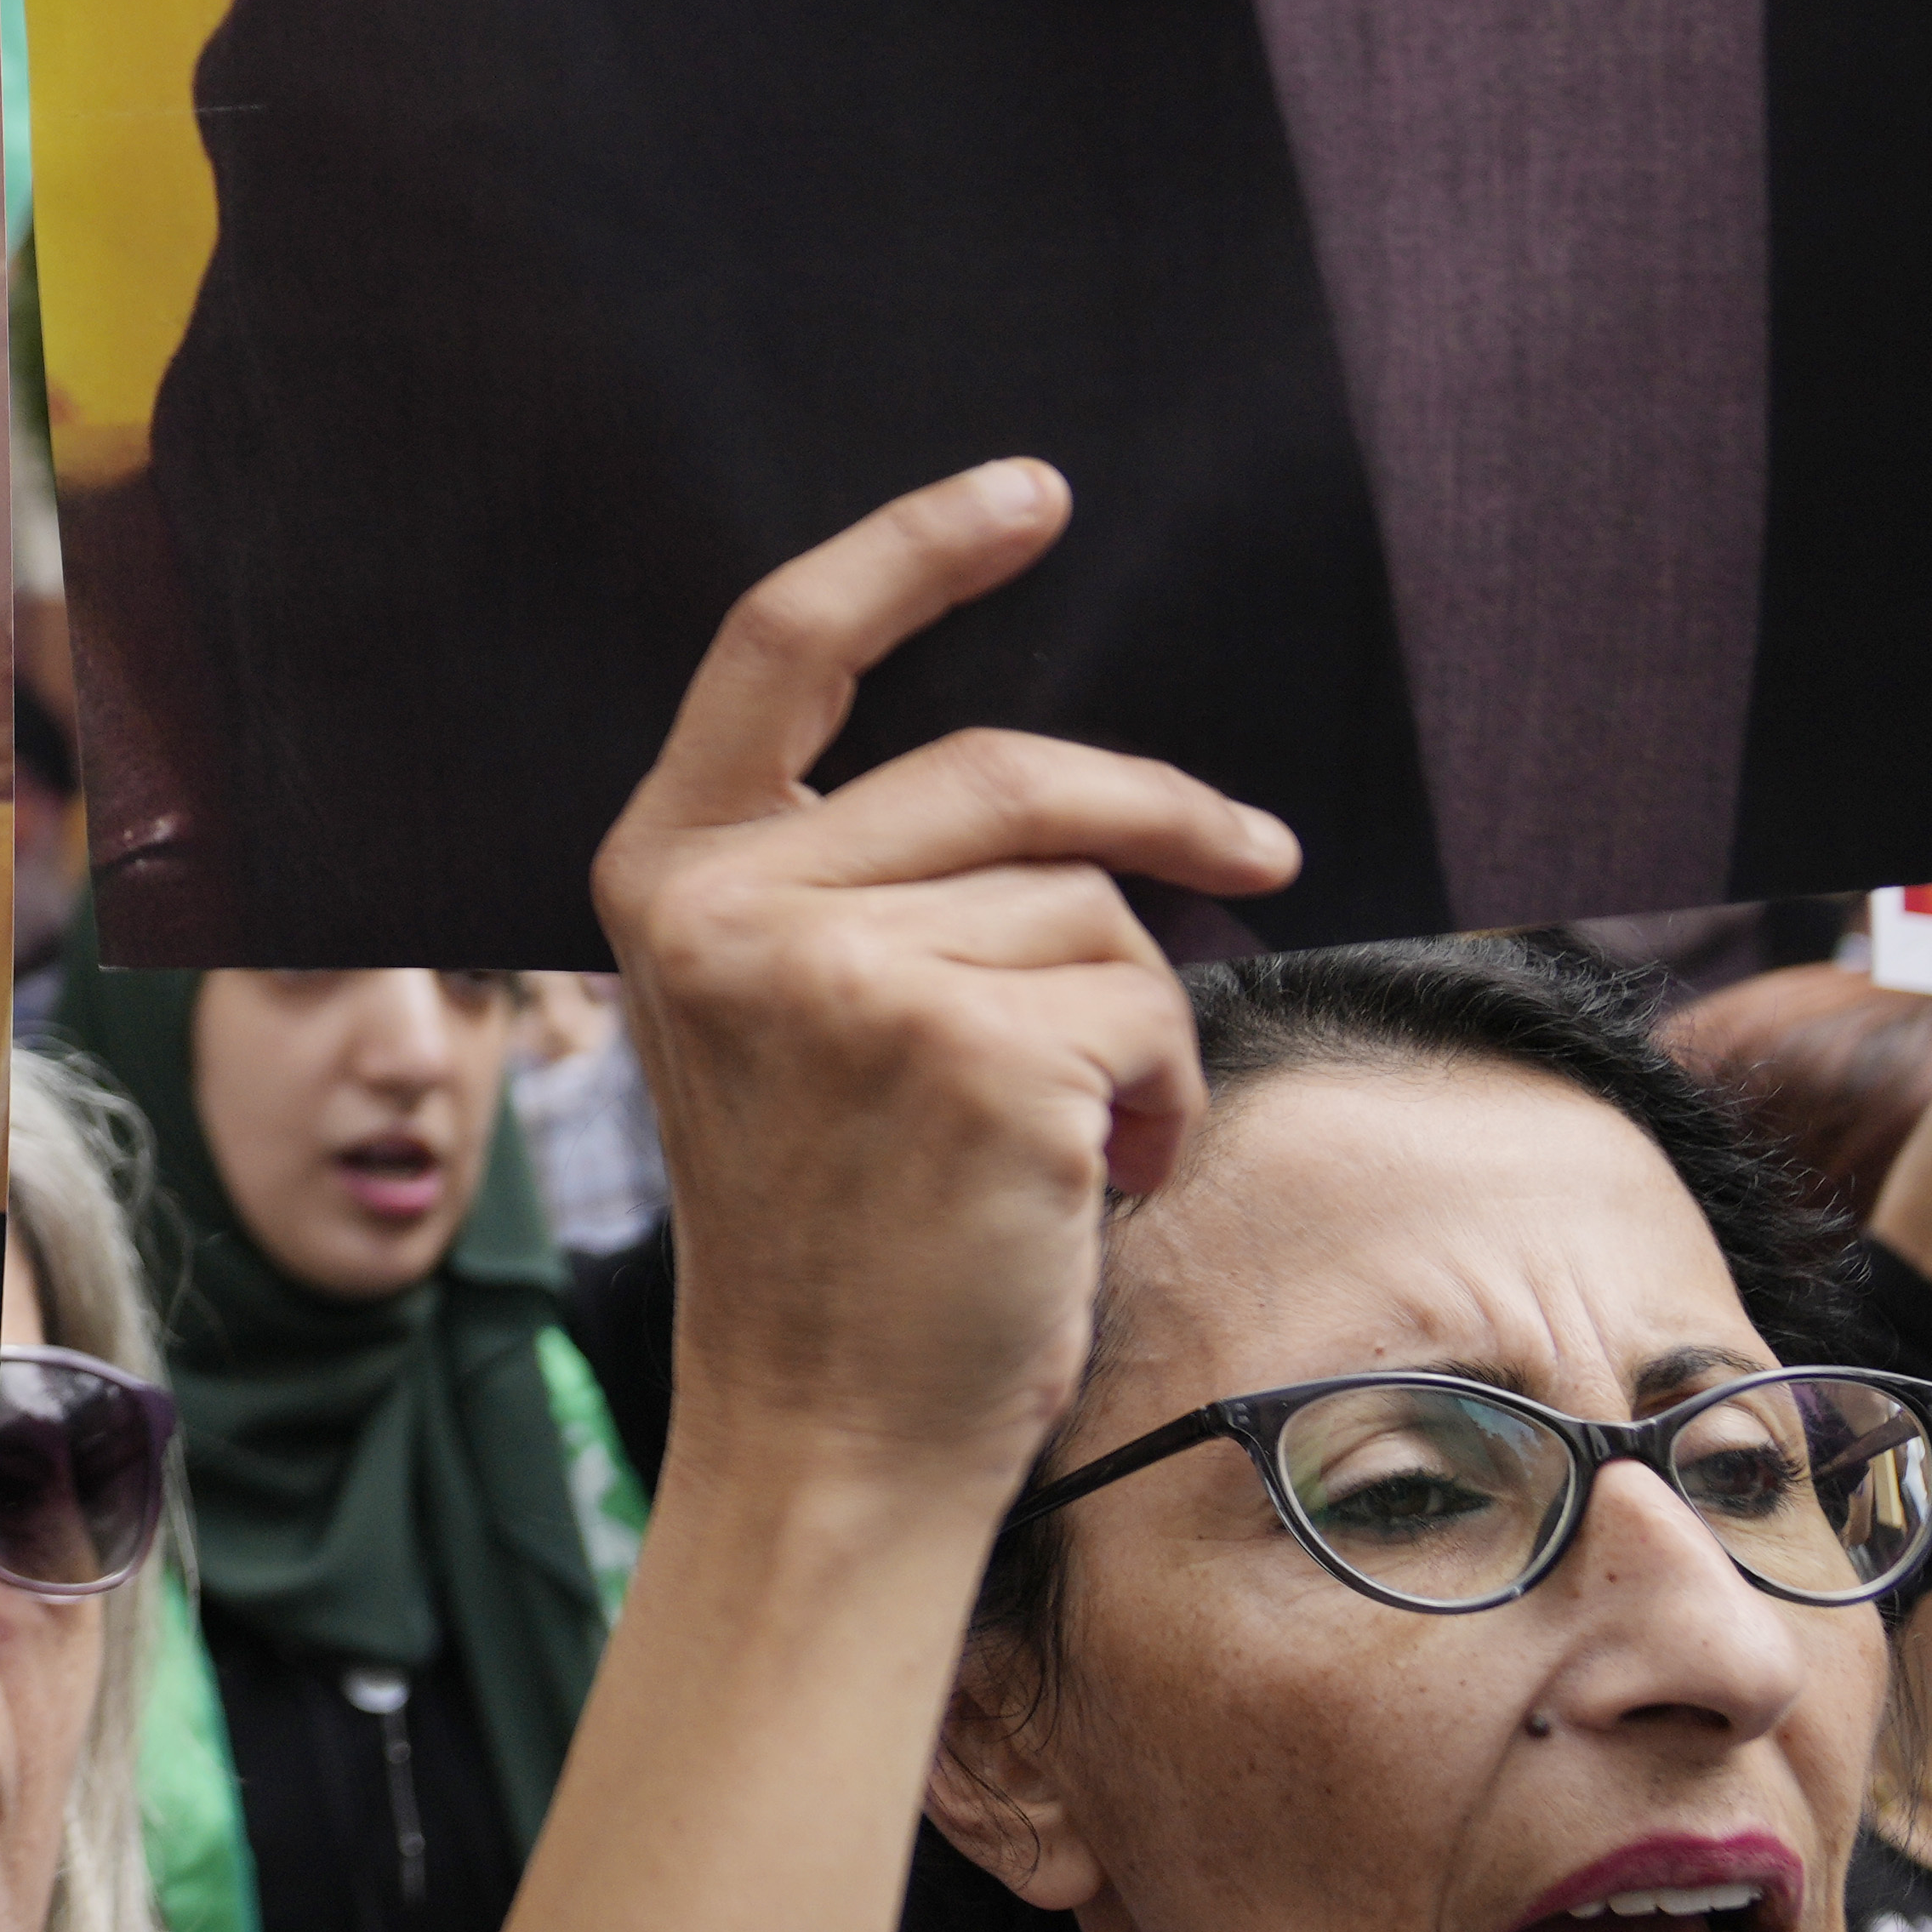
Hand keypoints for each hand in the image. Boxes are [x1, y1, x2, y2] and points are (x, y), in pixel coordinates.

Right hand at [589, 464, 1298, 1516]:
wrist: (830, 1438)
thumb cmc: (841, 1237)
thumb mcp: (792, 1015)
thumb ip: (867, 881)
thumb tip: (1084, 800)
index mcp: (668, 870)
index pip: (782, 641)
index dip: (912, 545)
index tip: (1034, 494)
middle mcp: (729, 900)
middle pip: (1008, 776)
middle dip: (1163, 818)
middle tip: (1263, 856)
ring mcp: (839, 970)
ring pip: (1093, 908)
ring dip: (1135, 1026)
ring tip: (1070, 1144)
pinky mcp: (963, 1050)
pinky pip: (1145, 1009)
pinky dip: (1160, 1102)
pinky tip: (1092, 1184)